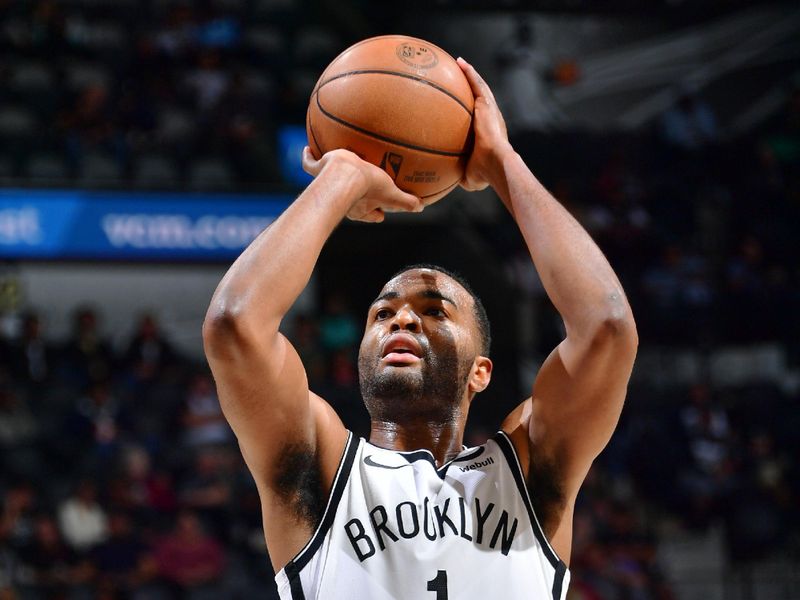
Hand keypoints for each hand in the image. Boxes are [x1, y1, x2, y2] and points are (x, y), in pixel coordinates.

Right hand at [302, 147, 422, 222]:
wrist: (345, 175)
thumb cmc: (368, 186)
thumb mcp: (392, 193)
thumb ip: (406, 202)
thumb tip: (422, 207)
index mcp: (362, 206)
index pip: (371, 214)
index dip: (376, 214)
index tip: (380, 213)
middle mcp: (344, 199)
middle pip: (350, 203)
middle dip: (355, 200)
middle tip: (361, 190)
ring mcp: (328, 184)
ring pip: (325, 183)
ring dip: (329, 178)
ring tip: (331, 166)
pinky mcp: (318, 170)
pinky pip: (310, 164)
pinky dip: (308, 156)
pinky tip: (307, 147)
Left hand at [456, 58, 514, 190]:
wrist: (495, 164)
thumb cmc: (483, 174)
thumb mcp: (468, 176)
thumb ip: (458, 174)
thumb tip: (446, 179)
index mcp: (488, 134)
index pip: (479, 119)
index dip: (472, 110)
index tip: (462, 105)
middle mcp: (492, 119)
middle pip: (480, 99)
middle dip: (471, 88)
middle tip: (459, 78)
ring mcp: (491, 111)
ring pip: (480, 88)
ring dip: (470, 75)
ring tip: (459, 64)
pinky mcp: (488, 105)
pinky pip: (477, 85)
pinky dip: (470, 73)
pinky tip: (460, 63)